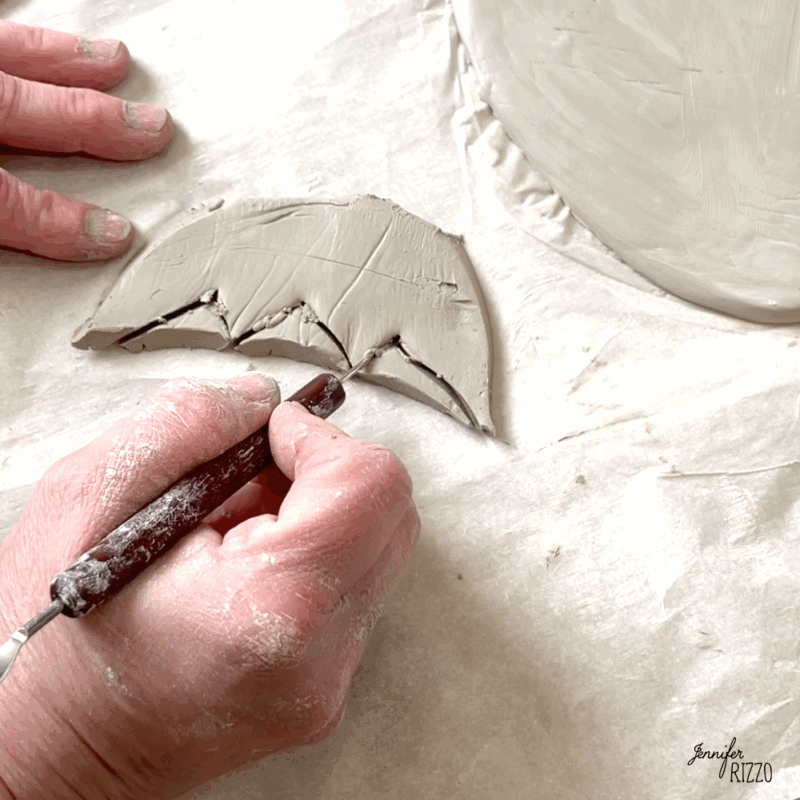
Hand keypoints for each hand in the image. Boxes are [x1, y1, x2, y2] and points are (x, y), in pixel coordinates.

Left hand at [0, 20, 173, 260]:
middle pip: (22, 110)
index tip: (115, 235)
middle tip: (152, 128)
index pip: (10, 204)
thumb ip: (3, 221)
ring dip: (62, 59)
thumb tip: (73, 252)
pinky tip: (29, 36)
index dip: (63, 224)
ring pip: (2, 58)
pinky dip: (16, 35)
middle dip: (97, 120)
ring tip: (110, 59)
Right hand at [0, 374, 418, 799]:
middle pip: (389, 513)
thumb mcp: (87, 501)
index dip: (321, 440)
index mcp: (271, 610)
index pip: (370, 487)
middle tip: (246, 478)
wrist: (47, 752)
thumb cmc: (53, 639)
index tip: (267, 436)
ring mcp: (329, 682)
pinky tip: (241, 564)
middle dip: (322, 471)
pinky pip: (351, 586)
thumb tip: (261, 400)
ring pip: (376, 546)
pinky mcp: (325, 688)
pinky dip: (310, 552)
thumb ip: (183, 427)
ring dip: (315, 510)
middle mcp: (319, 657)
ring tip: (232, 528)